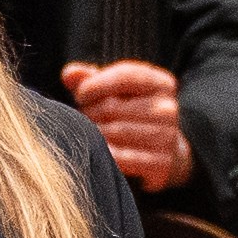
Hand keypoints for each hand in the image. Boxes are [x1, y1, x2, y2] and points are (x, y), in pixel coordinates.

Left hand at [59, 60, 194, 190]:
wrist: (165, 150)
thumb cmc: (132, 113)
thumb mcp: (116, 90)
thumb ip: (91, 78)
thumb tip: (69, 74)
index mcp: (161, 83)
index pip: (124, 76)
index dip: (95, 84)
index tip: (80, 95)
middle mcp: (168, 108)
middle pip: (114, 106)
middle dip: (91, 112)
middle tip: (85, 118)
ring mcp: (167, 137)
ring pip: (115, 132)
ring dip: (95, 133)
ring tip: (92, 133)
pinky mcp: (162, 163)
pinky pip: (123, 157)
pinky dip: (107, 153)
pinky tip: (101, 150)